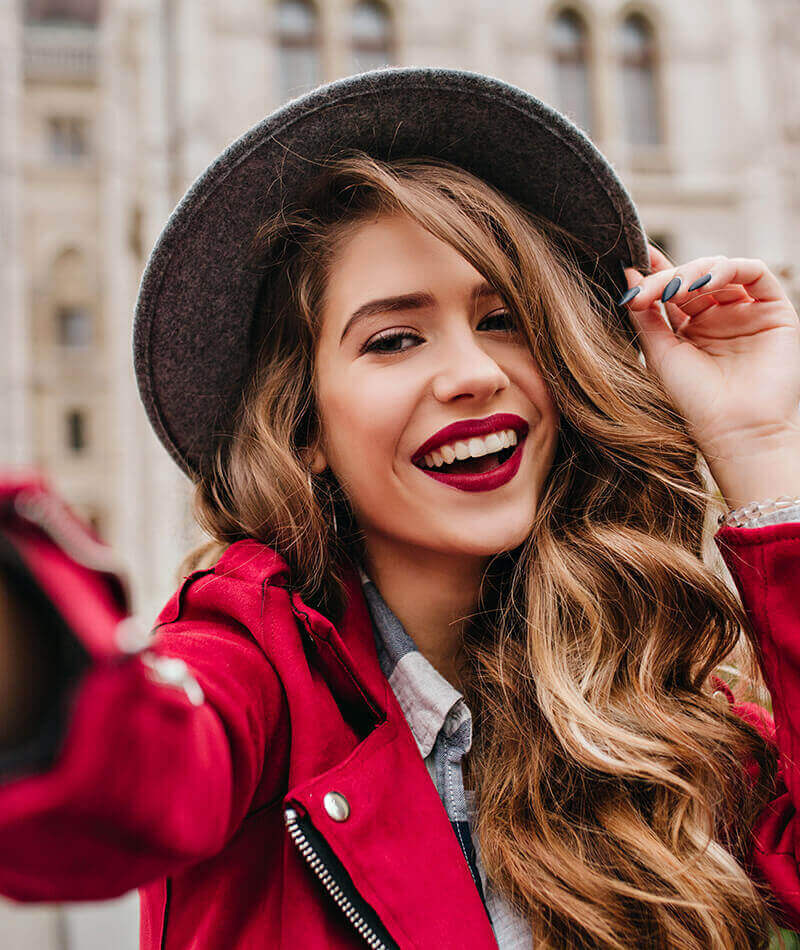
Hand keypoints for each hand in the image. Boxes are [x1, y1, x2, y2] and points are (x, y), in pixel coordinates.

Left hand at [620, 246, 799, 459]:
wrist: (734, 429)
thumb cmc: (694, 402)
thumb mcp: (659, 353)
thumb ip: (645, 314)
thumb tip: (629, 274)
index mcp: (690, 331)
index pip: (672, 290)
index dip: (655, 272)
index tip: (632, 259)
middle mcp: (718, 319)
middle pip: (693, 277)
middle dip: (668, 277)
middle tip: (647, 291)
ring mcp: (746, 313)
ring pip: (721, 270)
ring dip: (694, 272)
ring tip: (674, 289)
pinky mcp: (774, 311)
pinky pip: (754, 273)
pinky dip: (728, 268)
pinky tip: (706, 281)